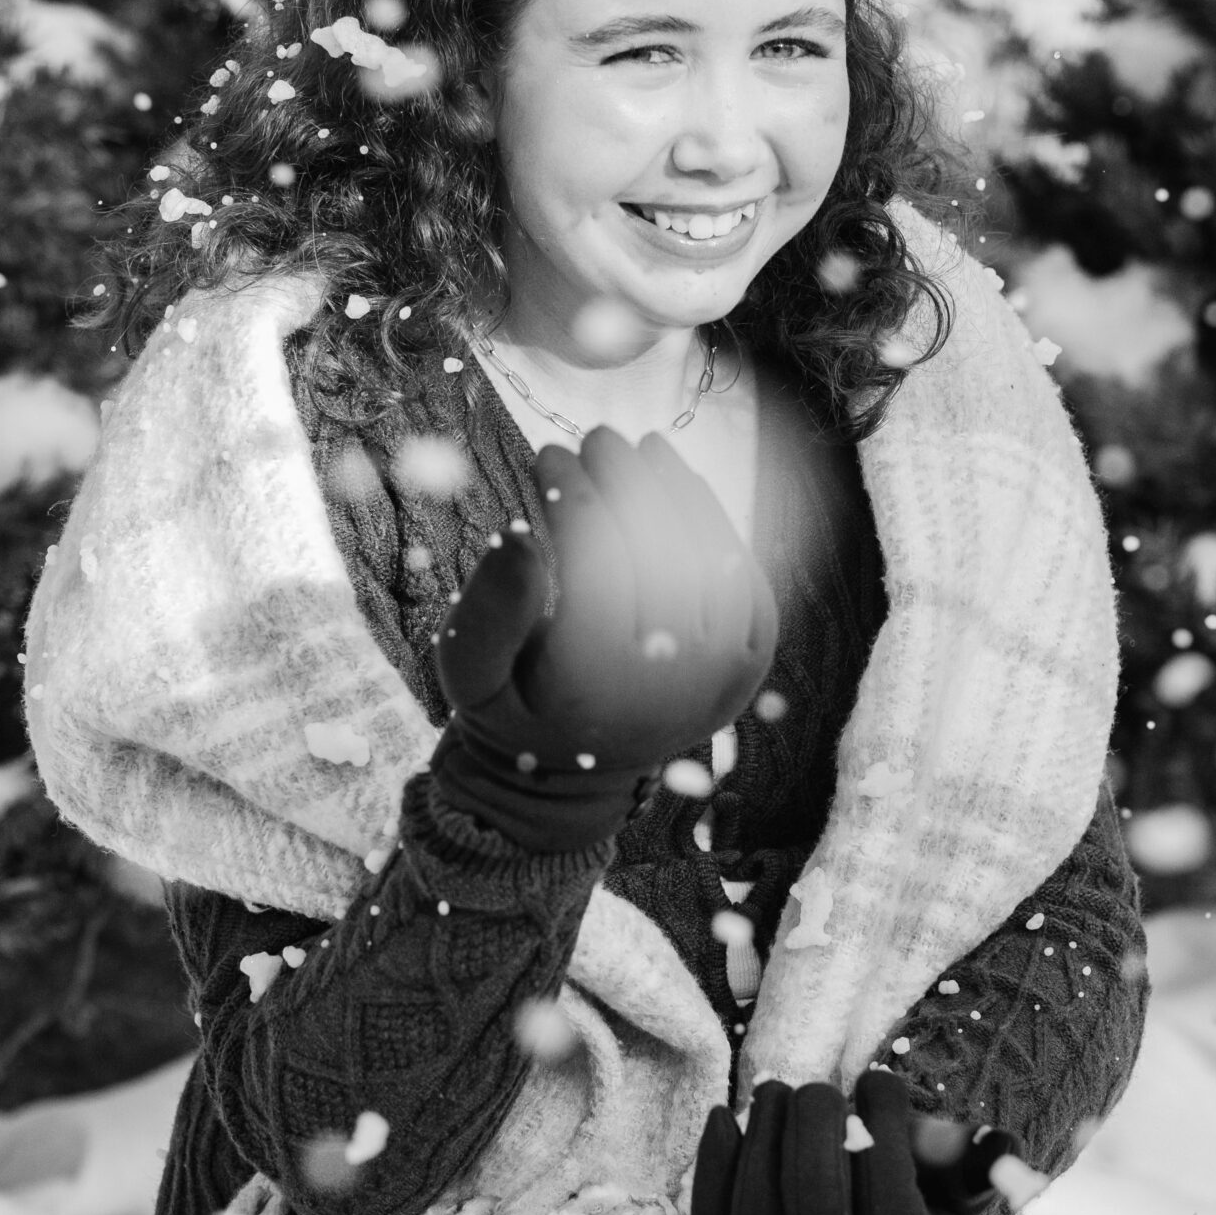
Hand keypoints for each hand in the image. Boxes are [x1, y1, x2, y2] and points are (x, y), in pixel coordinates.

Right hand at [428, 425, 777, 853]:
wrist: (570, 777)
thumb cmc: (508, 704)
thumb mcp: (468, 669)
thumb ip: (488, 609)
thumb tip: (518, 534)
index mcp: (593, 685)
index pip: (598, 565)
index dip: (576, 498)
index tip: (548, 453)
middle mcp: (668, 686)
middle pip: (660, 555)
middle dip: (629, 481)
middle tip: (599, 437)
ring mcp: (719, 681)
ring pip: (711, 563)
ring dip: (681, 493)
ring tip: (647, 448)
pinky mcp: (747, 672)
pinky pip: (747, 587)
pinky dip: (720, 531)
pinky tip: (686, 489)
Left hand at [687, 1068, 1022, 1214]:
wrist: (863, 1207)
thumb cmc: (913, 1171)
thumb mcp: (952, 1161)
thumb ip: (974, 1154)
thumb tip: (996, 1146)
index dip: (886, 1141)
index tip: (879, 1079)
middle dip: (812, 1149)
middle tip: (817, 1088)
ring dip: (759, 1156)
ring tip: (775, 1092)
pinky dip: (711, 1177)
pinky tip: (725, 1118)